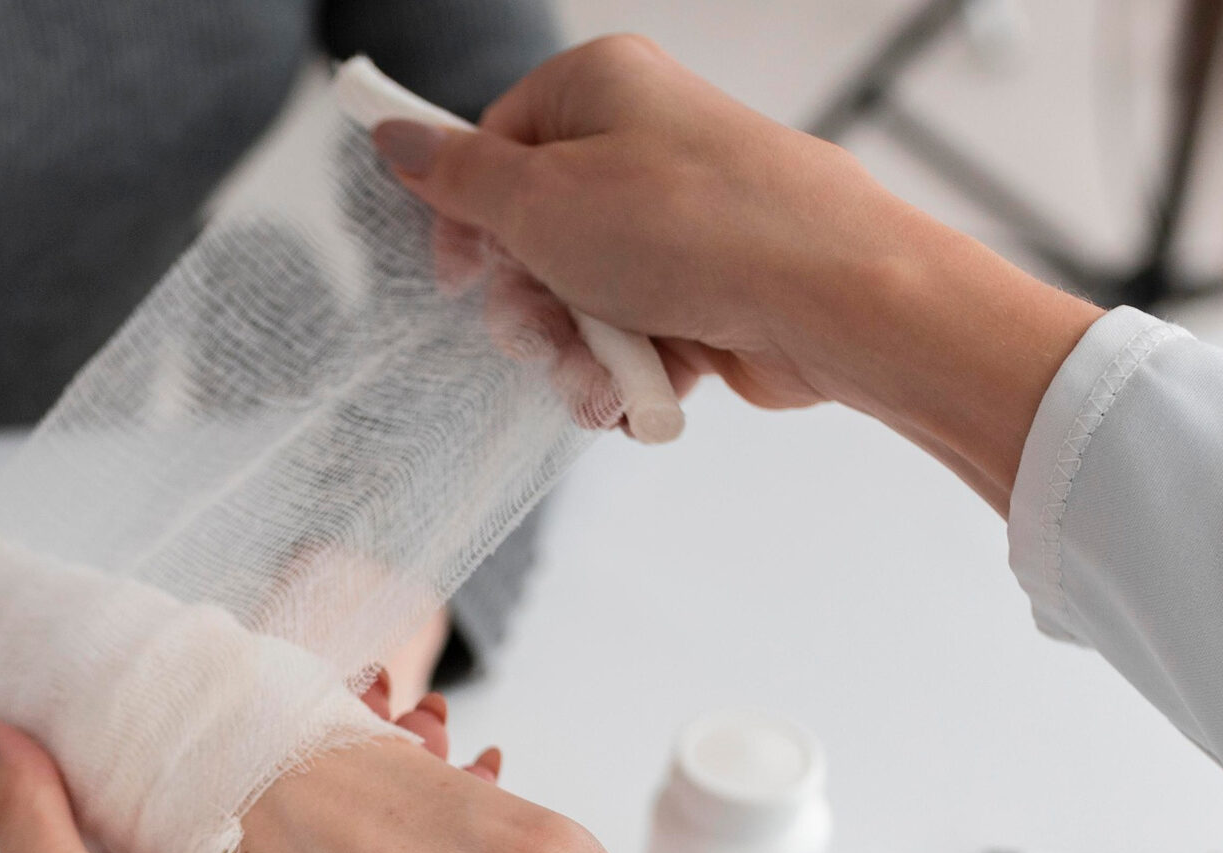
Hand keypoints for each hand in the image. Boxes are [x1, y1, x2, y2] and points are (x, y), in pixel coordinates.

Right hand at [371, 36, 1100, 511]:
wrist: (831, 298)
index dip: (467, 222)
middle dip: (530, 310)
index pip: (491, 147)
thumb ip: (456, 174)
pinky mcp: (707, 291)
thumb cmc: (694, 229)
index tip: (460, 277)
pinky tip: (644, 391)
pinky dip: (627, 372)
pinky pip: (631, 338)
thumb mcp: (539, 199)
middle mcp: (640, 148)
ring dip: (575, 356)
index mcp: (597, 90)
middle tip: (545, 335)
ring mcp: (677, 224)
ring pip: (578, 302)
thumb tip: (391, 134)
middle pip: (530, 239)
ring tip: (605, 379)